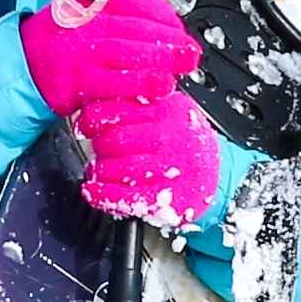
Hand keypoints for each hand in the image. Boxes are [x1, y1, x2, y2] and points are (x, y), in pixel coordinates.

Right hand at [19, 0, 200, 120]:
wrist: (21, 65)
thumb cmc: (57, 42)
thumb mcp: (82, 14)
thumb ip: (115, 12)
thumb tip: (158, 13)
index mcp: (91, 7)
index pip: (132, 3)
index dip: (162, 16)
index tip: (180, 29)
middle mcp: (86, 27)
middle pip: (133, 28)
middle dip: (168, 40)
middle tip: (191, 52)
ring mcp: (80, 55)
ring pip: (125, 54)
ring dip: (157, 61)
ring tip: (181, 68)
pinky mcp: (76, 83)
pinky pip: (110, 85)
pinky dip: (134, 86)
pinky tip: (154, 88)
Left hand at [64, 89, 220, 231]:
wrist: (214, 175)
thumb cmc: (182, 142)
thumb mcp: (167, 111)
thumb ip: (136, 103)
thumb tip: (93, 101)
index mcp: (168, 110)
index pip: (121, 109)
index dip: (94, 117)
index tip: (85, 124)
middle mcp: (171, 138)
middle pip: (118, 140)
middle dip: (99, 146)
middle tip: (99, 148)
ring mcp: (171, 170)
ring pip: (122, 169)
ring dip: (100, 170)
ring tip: (98, 169)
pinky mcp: (167, 200)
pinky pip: (127, 198)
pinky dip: (103, 196)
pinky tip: (93, 191)